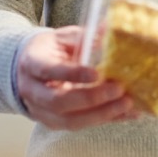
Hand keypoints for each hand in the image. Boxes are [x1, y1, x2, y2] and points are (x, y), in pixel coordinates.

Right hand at [16, 25, 138, 129]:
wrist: (30, 69)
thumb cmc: (50, 50)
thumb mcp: (62, 38)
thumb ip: (83, 37)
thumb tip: (109, 30)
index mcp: (31, 64)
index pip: (49, 71)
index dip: (73, 74)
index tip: (97, 73)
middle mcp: (32, 92)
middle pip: (59, 102)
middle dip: (91, 98)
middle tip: (118, 89)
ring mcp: (41, 112)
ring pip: (70, 121)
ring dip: (101, 114)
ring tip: (127, 103)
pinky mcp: (54, 123)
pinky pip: (81, 126)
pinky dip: (106, 120)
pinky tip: (127, 114)